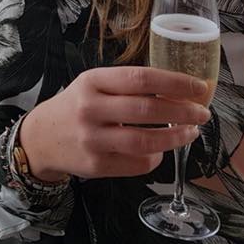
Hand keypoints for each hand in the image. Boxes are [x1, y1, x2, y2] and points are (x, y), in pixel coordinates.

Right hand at [19, 66, 211, 180]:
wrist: (41, 138)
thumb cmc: (76, 106)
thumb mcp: (93, 85)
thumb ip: (128, 86)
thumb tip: (179, 90)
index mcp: (92, 81)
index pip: (141, 78)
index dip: (176, 83)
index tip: (199, 87)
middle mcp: (90, 108)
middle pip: (147, 110)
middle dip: (184, 111)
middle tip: (203, 112)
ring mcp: (92, 139)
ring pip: (146, 141)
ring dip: (176, 137)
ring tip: (190, 132)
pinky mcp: (96, 165)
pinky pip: (138, 163)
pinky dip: (156, 157)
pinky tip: (160, 150)